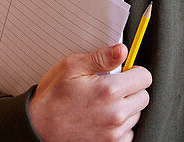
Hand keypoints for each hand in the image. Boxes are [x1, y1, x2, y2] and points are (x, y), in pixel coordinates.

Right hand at [28, 44, 151, 141]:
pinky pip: (128, 133)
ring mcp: (114, 132)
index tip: (124, 73)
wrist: (38, 128)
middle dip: (131, 89)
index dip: (134, 71)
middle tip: (112, 88)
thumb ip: (101, 57)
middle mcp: (116, 114)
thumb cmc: (53, 97)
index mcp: (110, 90)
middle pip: (144, 96)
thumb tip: (122, 50)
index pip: (145, 77)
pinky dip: (120, 126)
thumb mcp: (72, 67)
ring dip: (126, 108)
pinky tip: (103, 119)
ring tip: (104, 104)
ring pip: (136, 115)